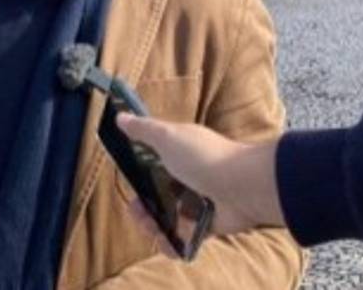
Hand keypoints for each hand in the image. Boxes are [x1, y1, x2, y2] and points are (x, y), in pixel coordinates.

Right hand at [115, 114, 282, 236]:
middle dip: (143, 210)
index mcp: (178, 155)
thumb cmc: (204, 157)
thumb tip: (121, 117)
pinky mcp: (207, 225)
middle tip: (141, 216)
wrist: (242, 187)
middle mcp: (187, 179)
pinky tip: (169, 246)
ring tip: (155, 232)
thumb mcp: (168, 137)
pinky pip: (186, 238)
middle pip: (157, 198)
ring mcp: (198, 203)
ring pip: (168, 220)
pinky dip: (175, 245)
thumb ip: (144, 129)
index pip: (151, 169)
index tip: (131, 189)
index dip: (138, 181)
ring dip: (155, 229)